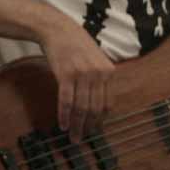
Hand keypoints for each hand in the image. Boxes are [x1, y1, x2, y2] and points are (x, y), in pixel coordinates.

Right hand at [39, 19, 116, 142]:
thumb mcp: (97, 60)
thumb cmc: (77, 45)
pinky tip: (63, 125)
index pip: (108, 103)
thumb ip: (101, 79)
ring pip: (81, 108)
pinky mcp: (67, 74)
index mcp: (109, 71)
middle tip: (82, 139)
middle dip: (88, 127)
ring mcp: (83, 74)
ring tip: (73, 137)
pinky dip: (65, 116)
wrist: (59, 30)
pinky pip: (67, 101)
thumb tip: (99, 106)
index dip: (100, 120)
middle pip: (95, 108)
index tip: (94, 130)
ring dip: (77, 126)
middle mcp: (99, 73)